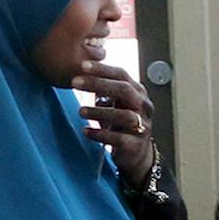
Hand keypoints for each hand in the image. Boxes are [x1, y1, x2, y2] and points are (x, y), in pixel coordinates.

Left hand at [74, 59, 155, 187]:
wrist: (136, 153)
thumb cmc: (122, 124)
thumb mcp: (115, 103)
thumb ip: (103, 89)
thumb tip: (81, 74)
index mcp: (138, 93)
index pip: (122, 75)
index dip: (103, 69)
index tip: (82, 66)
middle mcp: (143, 107)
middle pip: (124, 90)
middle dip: (99, 84)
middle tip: (75, 82)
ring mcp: (142, 126)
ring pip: (124, 115)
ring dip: (99, 112)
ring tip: (80, 111)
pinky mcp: (136, 145)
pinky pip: (119, 139)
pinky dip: (100, 134)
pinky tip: (86, 131)